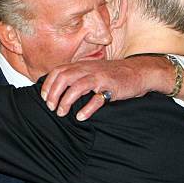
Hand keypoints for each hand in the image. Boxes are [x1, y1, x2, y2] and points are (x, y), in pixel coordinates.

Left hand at [40, 56, 183, 120]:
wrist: (139, 71)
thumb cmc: (114, 74)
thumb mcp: (92, 71)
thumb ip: (77, 77)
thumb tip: (59, 89)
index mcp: (82, 65)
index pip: (58, 71)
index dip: (48, 85)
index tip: (45, 98)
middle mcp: (88, 69)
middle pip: (63, 78)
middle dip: (53, 94)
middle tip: (51, 108)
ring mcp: (99, 77)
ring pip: (76, 87)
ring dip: (66, 101)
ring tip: (62, 113)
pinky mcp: (111, 87)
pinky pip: (97, 99)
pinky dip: (87, 109)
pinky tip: (81, 117)